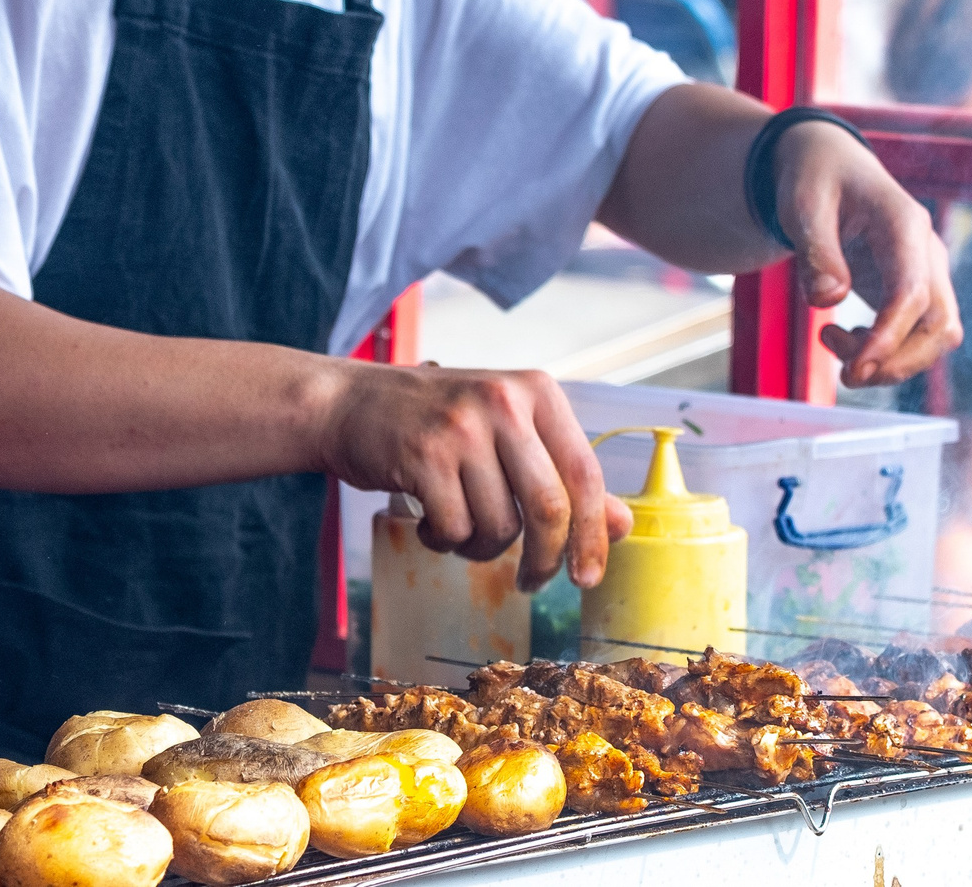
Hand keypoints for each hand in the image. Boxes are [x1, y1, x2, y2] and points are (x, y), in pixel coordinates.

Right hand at [311, 361, 632, 590]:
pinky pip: (455, 529)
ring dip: (482, 547)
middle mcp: (503, 401)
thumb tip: (622, 525)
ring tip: (460, 528)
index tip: (590, 576)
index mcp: (536, 391)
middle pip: (549, 506)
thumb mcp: (508, 434)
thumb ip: (563, 475)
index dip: (593, 533)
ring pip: (500, 525)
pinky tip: (430, 521)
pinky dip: (446, 541)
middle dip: (545, 559)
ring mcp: (461, 427)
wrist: (350, 403)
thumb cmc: (436, 421)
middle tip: (533, 581)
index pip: (584, 472)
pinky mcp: (422, 455)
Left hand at [770, 121, 960, 386]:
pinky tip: (842, 336)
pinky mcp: (915, 290)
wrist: (828, 165)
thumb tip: (828, 300)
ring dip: (891, 360)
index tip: (856, 367)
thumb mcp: (804, 204)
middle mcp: (926, 250)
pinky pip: (918, 335)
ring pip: (937, 336)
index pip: (912, 292)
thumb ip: (816, 250)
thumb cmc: (816, 178)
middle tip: (846, 375)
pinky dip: (885, 351)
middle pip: (940, 324)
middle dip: (898, 362)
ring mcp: (926, 272)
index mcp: (903, 222)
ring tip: (831, 339)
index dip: (889, 336)